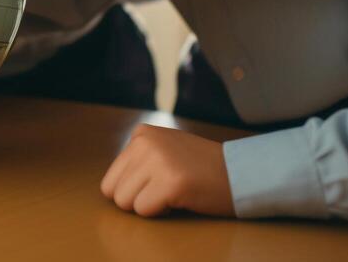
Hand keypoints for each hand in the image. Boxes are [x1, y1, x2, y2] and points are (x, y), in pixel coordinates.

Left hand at [99, 124, 233, 217]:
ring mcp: (157, 160)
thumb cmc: (200, 168)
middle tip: (165, 190)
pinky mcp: (170, 182)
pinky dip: (161, 213)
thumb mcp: (163, 150)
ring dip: (149, 206)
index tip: (160, 182)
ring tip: (173, 192)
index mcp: (140, 134)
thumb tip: (108, 188)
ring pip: (126, 204)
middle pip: (114, 193)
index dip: (134, 191)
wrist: (239, 172)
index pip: (110, 180)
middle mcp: (144, 142)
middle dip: (137, 200)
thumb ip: (137, 160)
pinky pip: (144, 211)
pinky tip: (181, 198)